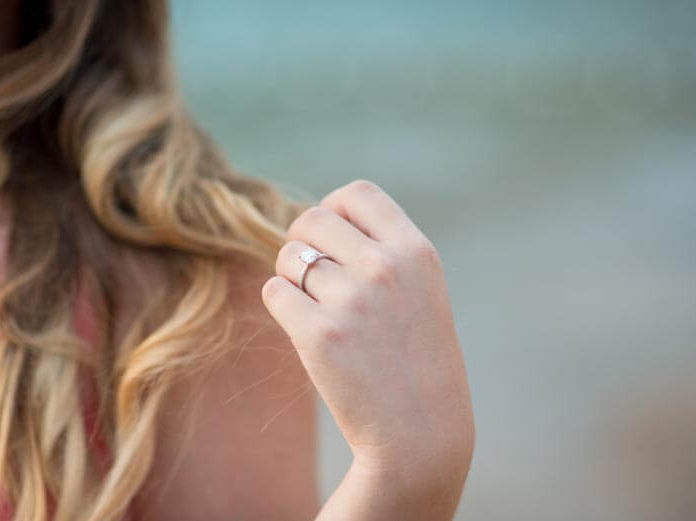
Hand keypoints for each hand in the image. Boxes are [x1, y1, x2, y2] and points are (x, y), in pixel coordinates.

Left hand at [261, 180, 473, 499]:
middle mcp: (384, 267)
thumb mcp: (421, 292)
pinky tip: (302, 327)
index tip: (329, 236)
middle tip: (306, 271)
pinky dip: (280, 305)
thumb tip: (316, 224)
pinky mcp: (319, 334)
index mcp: (415, 252)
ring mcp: (351, 299)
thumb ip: (382, 254)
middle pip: (313, 219)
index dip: (334, 208)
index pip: (358, 194)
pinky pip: (274, 292)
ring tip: (311, 306)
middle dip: (301, 240)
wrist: (420, 432)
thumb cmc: (418, 362)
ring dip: (289, 277)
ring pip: (288, 257)